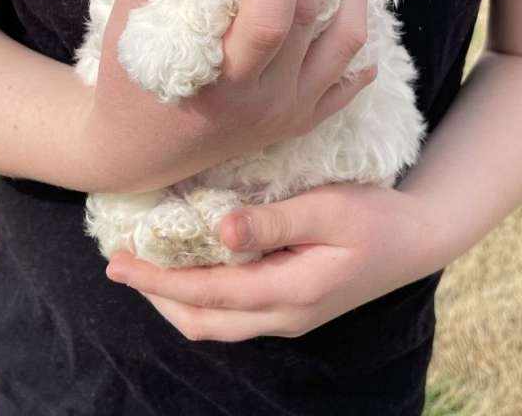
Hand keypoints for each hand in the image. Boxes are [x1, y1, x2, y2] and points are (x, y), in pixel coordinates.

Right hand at [82, 0, 374, 193]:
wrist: (136, 154)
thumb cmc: (127, 85)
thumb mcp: (126, 26)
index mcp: (220, 81)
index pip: (269, 13)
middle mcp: (265, 100)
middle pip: (309, 15)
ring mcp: (289, 112)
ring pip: (347, 43)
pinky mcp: (300, 120)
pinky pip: (349, 82)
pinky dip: (361, 43)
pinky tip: (351, 4)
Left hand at [105, 184, 441, 340]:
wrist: (414, 241)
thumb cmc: (374, 218)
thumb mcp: (328, 210)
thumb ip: (274, 221)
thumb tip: (220, 230)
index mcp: (292, 292)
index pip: (209, 293)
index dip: (159, 280)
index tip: (120, 261)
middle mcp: (283, 316)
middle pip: (203, 321)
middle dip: (156, 295)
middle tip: (120, 263)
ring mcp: (287, 316)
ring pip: (215, 323)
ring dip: (174, 297)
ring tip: (145, 266)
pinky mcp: (289, 306)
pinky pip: (231, 313)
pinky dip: (199, 294)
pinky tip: (189, 265)